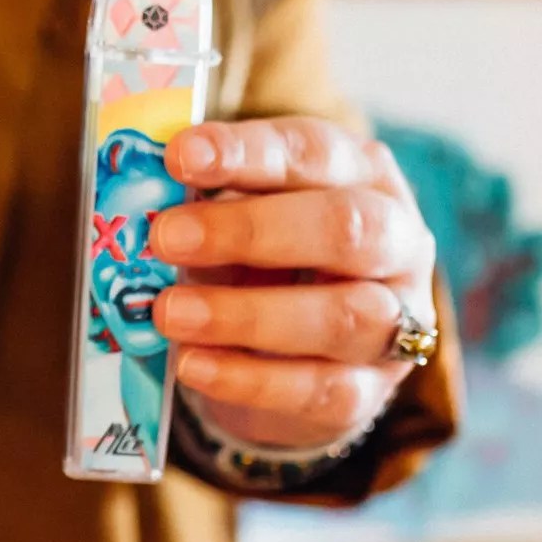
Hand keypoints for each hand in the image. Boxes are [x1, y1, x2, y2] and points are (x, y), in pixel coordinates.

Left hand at [149, 119, 437, 451]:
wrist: (295, 348)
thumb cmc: (260, 252)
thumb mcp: (236, 209)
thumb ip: (205, 197)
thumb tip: (143, 190)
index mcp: (362, 172)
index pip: (313, 150)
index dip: (246, 152)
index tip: (179, 156)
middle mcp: (398, 240)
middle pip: (347, 227)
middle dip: (250, 230)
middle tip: (167, 237)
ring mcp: (397, 319)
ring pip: (344, 315)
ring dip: (246, 314)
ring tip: (169, 312)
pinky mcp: (370, 390)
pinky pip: (321, 389)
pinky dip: (250, 379)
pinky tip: (193, 364)